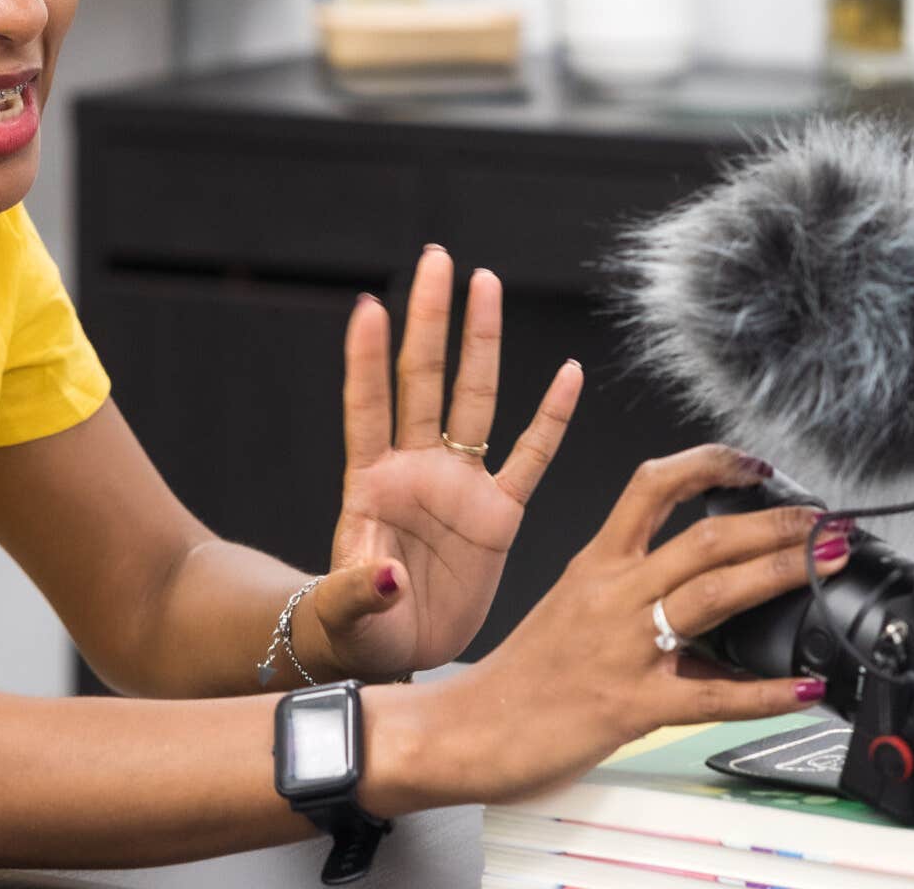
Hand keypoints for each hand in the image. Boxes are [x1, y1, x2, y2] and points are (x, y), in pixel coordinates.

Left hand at [305, 246, 577, 681]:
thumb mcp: (347, 614)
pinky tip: (566, 373)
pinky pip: (531, 456)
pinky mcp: (498, 514)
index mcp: (370, 484)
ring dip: (480, 341)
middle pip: (424, 379)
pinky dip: (550, 417)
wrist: (396, 656)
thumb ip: (360, 591)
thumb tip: (385, 575)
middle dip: (430, 318)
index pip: (367, 406)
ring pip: (474, 399)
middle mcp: (416, 470)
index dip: (367, 359)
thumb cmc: (358, 629)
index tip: (369, 306)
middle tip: (437, 258)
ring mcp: (459, 485)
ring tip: (484, 282)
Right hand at [375, 444, 848, 811]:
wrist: (469, 729)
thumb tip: (701, 592)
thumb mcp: (571, 608)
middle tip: (823, 521)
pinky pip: (710, 695)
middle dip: (773, 524)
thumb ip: (631, 591)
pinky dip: (764, 692)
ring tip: (824, 565)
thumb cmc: (521, 675)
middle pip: (703, 537)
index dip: (709, 465)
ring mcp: (623, 648)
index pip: (652, 487)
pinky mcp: (630, 704)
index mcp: (595, 564)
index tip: (754, 464)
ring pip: (712, 595)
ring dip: (777, 574)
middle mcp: (612, 595)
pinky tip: (802, 688)